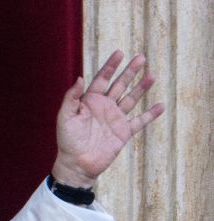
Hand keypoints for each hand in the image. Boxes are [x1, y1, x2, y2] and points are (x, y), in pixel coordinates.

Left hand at [52, 50, 164, 186]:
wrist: (77, 164)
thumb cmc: (67, 141)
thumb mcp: (65, 117)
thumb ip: (72, 97)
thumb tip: (80, 77)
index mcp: (89, 101)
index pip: (101, 79)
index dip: (110, 66)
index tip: (119, 52)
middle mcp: (104, 107)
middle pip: (119, 85)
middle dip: (130, 71)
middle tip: (141, 57)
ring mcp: (115, 119)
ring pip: (131, 99)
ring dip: (141, 87)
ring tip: (152, 75)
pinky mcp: (123, 133)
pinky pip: (140, 121)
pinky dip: (150, 114)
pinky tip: (161, 105)